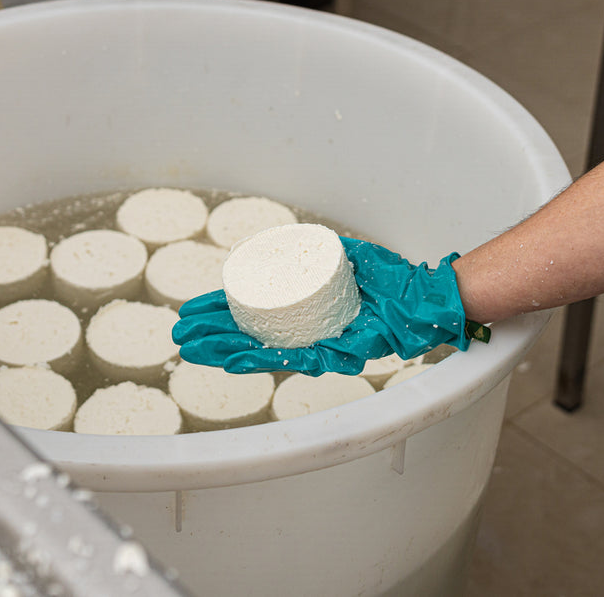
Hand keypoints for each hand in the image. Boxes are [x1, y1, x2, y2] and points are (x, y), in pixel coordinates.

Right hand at [172, 238, 480, 376]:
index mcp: (305, 311)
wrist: (423, 300)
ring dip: (223, 350)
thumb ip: (324, 252)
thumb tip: (295, 242)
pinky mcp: (332, 354)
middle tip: (180, 335)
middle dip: (212, 335)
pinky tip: (232, 360)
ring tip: (192, 348)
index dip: (223, 312)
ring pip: (260, 351)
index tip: (195, 312)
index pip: (255, 313)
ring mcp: (316, 346)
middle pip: (248, 335)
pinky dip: (258, 360)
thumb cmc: (392, 282)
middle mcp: (305, 333)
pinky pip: (289, 360)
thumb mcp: (349, 257)